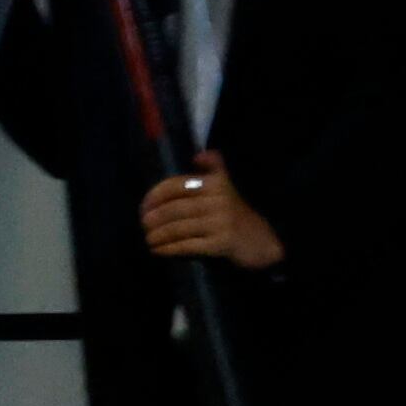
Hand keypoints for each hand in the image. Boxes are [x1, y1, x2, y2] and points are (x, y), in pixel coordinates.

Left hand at [139, 166, 284, 268]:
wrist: (262, 241)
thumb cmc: (236, 215)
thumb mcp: (227, 187)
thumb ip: (213, 169)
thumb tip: (197, 155)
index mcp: (216, 183)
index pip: (177, 185)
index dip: (156, 195)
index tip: (144, 206)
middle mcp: (218, 200)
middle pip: (175, 208)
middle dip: (154, 218)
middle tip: (143, 225)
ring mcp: (220, 222)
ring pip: (179, 228)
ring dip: (159, 235)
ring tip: (148, 239)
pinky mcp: (221, 243)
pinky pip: (188, 246)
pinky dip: (169, 249)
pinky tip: (158, 251)